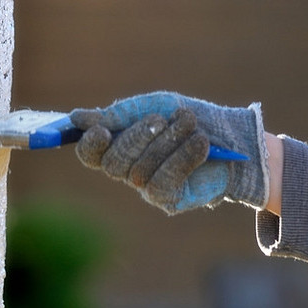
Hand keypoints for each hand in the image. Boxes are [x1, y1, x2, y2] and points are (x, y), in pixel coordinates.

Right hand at [70, 92, 268, 214]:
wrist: (230, 135)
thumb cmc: (185, 119)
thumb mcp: (153, 107)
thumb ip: (118, 115)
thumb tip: (76, 119)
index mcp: (117, 146)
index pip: (89, 154)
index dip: (90, 145)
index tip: (102, 129)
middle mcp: (127, 170)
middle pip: (113, 163)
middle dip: (137, 139)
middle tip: (162, 119)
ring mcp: (145, 188)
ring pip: (140, 172)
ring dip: (169, 142)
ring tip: (191, 123)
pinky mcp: (168, 200)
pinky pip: (163, 182)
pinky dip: (183, 158)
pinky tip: (201, 143)